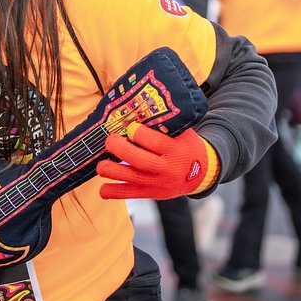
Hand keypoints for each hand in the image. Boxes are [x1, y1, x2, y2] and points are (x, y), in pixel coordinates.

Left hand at [97, 122, 216, 200]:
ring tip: (101, 165)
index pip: (156, 142)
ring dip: (113, 171)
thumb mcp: (183, 133)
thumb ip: (165, 124)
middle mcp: (166, 169)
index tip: (129, 126)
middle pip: (141, 161)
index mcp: (176, 151)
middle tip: (110, 140)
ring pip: (132, 178)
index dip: (139, 134)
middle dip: (121, 149)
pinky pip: (130, 194)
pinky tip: (102, 189)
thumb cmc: (186, 147)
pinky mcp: (151, 193)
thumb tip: (139, 106)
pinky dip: (114, 192)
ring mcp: (158, 183)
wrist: (200, 174)